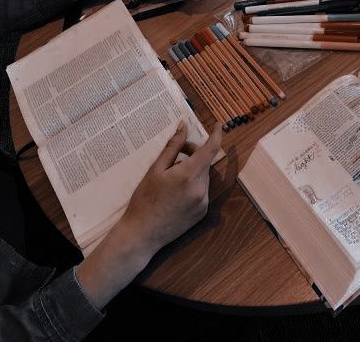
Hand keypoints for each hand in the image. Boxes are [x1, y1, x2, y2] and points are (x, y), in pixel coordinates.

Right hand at [121, 122, 222, 257]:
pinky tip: (175, 193)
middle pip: (204, 162)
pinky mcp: (202, 213)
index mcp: (188, 175)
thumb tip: (184, 126)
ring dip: (192, 170)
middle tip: (177, 152)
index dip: (216, 135)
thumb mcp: (155, 169)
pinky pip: (202, 191)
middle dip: (193, 153)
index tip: (218, 124)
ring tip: (170, 176)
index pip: (210, 149)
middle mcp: (200, 189)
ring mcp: (203, 203)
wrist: (141, 235)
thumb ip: (173, 146)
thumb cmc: (144, 199)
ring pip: (203, 176)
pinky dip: (193, 185)